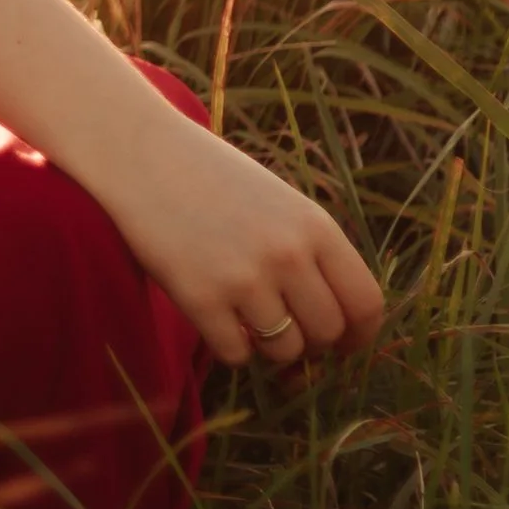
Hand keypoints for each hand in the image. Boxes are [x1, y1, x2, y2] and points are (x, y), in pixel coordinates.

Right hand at [95, 102, 385, 370]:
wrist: (142, 153)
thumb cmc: (213, 179)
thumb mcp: (280, 203)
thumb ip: (311, 255)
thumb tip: (336, 330)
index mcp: (315, 226)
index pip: (366, 304)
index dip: (360, 336)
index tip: (344, 345)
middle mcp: (287, 254)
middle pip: (327, 334)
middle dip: (311, 343)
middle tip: (284, 328)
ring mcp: (244, 277)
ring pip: (284, 351)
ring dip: (269, 347)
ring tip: (246, 318)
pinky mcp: (200, 297)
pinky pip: (236, 355)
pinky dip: (229, 347)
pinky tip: (215, 318)